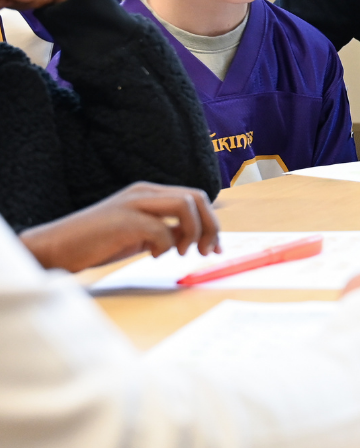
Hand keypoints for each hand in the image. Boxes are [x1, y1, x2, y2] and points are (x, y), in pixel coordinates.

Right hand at [19, 183, 220, 272]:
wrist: (56, 248)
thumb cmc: (98, 243)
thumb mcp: (141, 235)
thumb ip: (167, 231)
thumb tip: (198, 240)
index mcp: (149, 193)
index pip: (195, 197)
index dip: (212, 222)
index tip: (215, 248)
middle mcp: (144, 192)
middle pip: (196, 197)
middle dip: (210, 226)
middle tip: (206, 251)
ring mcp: (133, 203)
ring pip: (185, 205)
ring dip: (192, 232)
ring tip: (181, 252)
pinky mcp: (124, 220)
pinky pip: (161, 228)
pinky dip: (166, 245)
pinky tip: (153, 255)